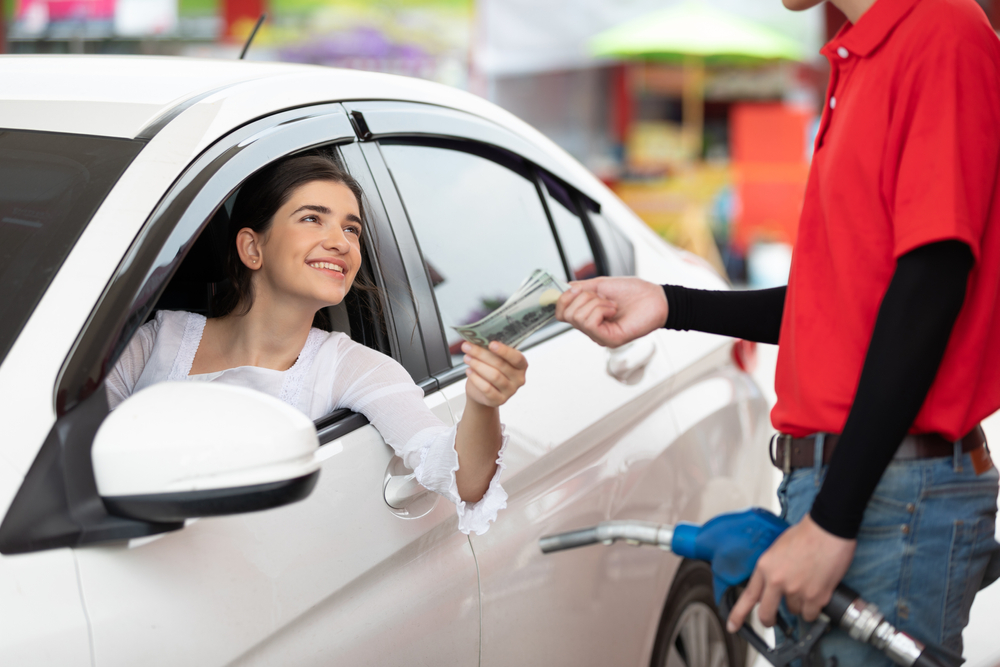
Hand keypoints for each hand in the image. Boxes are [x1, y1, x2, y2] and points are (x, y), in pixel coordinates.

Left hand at [462, 341, 526, 407]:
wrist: (482, 392)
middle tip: (468, 347)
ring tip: (467, 358)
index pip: (516, 358)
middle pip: (500, 365)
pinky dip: (476, 378)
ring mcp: (510, 391)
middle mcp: (519, 379)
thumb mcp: (494, 359)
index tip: (491, 344)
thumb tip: (478, 340)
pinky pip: (487, 388)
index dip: (504, 350)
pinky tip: (469, 371)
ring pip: (494, 376)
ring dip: (478, 365)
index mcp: (521, 365)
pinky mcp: (499, 400)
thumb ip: (491, 351)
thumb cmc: (490, 370)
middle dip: (482, 354)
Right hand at [555, 277, 667, 347]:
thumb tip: (561, 288)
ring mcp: (599, 336)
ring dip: (595, 303)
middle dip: (582, 298)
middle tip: (602, 297)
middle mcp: (590, 328)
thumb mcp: (600, 284)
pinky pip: (590, 323)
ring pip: (577, 318)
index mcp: (587, 315)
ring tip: (612, 304)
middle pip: (566, 315)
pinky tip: (614, 310)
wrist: (655, 298)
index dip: (562, 299)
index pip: (560, 314)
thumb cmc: (633, 291)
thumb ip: (579, 288)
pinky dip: (601, 310)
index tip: (575, 289)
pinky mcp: (609, 340)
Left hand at [726, 514, 855, 632]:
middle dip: (768, 620)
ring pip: (794, 611)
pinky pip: (811, 614)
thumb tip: (772, 584)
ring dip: (799, 604)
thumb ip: (772, 568)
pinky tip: (817, 594)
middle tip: (771, 621)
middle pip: (766, 612)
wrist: (828, 530)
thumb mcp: (777, 548)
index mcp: (764, 567)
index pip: (748, 595)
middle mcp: (777, 581)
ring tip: (807, 585)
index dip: (738, 614)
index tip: (733, 626)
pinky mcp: (816, 597)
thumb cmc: (805, 534)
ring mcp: (796, 591)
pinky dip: (814, 609)